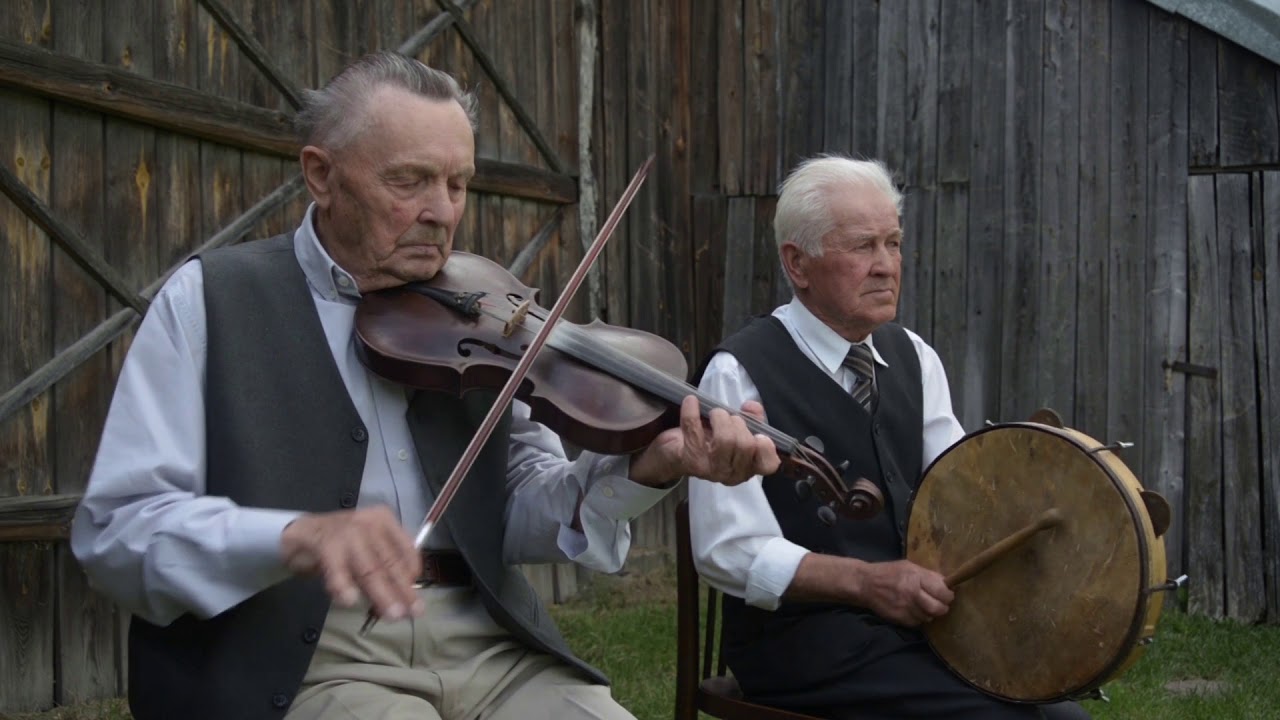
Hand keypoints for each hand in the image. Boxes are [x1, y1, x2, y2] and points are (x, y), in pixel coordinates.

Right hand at [280, 506, 424, 620]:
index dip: (412, 577)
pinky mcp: (325, 542)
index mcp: (384, 521)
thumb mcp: (366, 552)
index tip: (414, 598)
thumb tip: (401, 600)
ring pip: (369, 568)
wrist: (300, 532)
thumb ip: (381, 571)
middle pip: (389, 562)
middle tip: (411, 613)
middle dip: (402, 590)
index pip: (406, 550)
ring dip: (382, 593)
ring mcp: (347, 532)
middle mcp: (369, 524)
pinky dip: (343, 585)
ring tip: (391, 614)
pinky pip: (337, 568)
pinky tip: (349, 600)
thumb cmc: (339, 545)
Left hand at [629, 395, 780, 486]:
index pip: (767, 464)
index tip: (759, 433)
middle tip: (725, 417)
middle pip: (745, 444)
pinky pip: (694, 431)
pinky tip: (690, 402)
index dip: (767, 448)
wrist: (672, 453)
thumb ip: (750, 418)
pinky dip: (691, 411)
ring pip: (726, 440)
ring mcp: (710, 470)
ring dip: (720, 417)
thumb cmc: (709, 440)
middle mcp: (732, 474)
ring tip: (713, 414)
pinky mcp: (691, 462)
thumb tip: (751, 406)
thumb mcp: (734, 429)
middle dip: (737, 422)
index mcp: (747, 467)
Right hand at [855, 560, 953, 626]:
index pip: (943, 592)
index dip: (948, 595)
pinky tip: (913, 610)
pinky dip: (919, 618)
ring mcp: (906, 608)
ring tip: (924, 605)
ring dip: (930, 613)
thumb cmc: (889, 572)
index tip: (947, 594)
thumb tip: (946, 584)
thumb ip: (928, 575)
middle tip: (940, 603)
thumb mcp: (909, 567)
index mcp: (916, 578)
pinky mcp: (900, 619)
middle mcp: (912, 594)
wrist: (865, 584)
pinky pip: (918, 623)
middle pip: (938, 608)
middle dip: (942, 607)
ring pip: (929, 617)